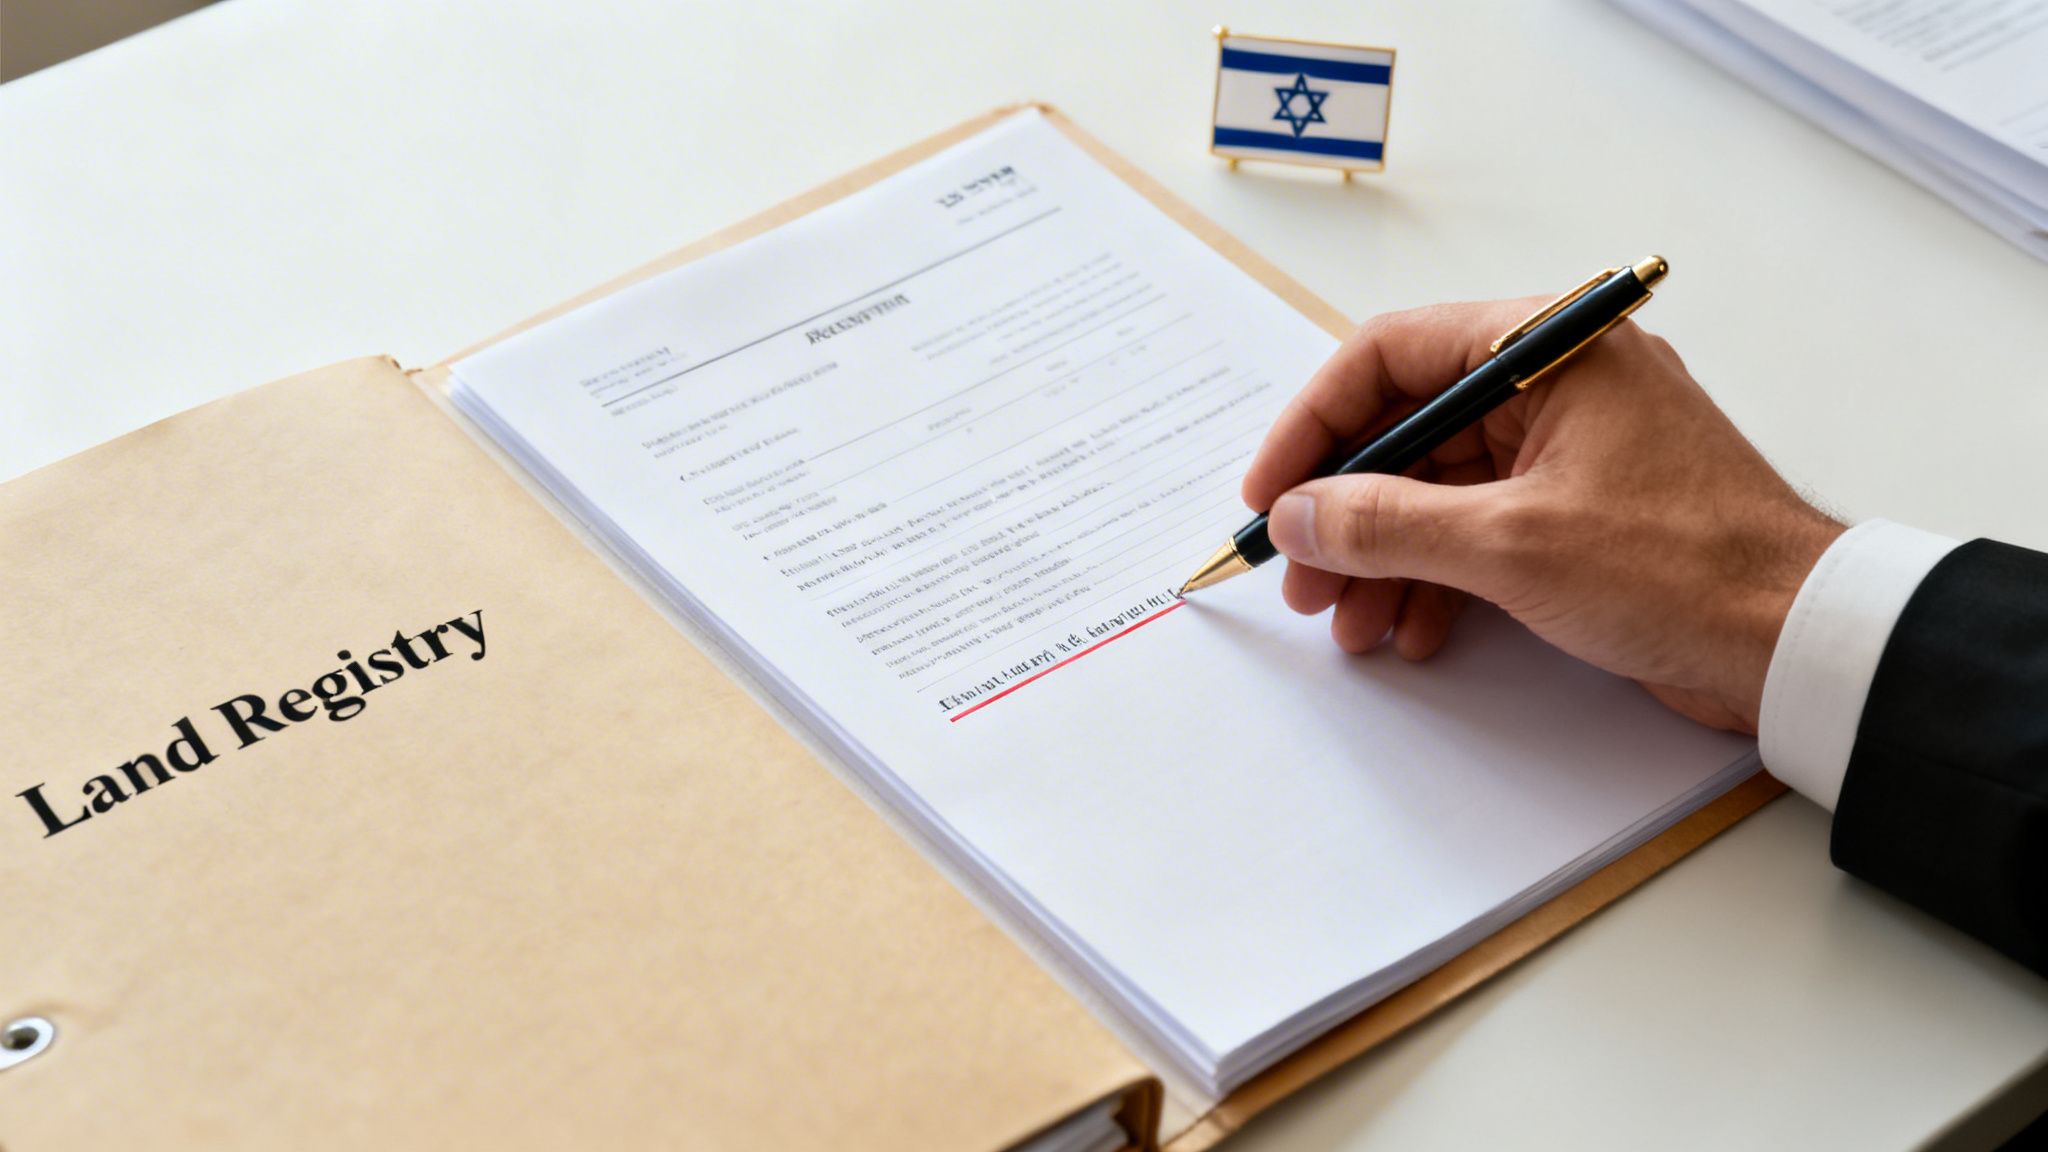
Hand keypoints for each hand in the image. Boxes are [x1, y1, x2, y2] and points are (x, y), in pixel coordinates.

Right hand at [1242, 299, 1845, 733]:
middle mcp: (1555, 383)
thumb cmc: (1687, 568)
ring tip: (1349, 623)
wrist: (1798, 643)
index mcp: (1549, 347)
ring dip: (1382, 556)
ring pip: (1436, 488)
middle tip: (1299, 575)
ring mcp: (1568, 449)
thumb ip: (1387, 524)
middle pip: (1407, 429)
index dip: (1314, 425)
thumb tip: (1301, 516)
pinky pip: (1477, 528)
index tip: (1271, 492)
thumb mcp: (1512, 545)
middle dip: (1345, 510)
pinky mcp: (1578, 512)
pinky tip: (1411, 629)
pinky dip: (1434, 577)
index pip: (1390, 355)